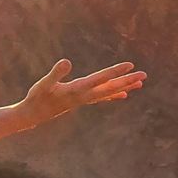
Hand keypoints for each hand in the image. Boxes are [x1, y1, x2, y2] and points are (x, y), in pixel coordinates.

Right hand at [16, 58, 145, 127]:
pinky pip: (102, 97)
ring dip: (124, 88)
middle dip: (127, 81)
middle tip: (144, 75)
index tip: (130, 65)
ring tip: (140, 84)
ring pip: (108, 92)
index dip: (115, 72)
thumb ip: (56, 73)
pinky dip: (113, 95)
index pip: (100, 79)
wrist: (33, 116)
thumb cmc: (37, 98)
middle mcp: (84, 96)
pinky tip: (123, 94)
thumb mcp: (44, 84)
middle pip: (110, 87)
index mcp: (77, 89)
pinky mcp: (81, 101)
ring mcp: (84, 99)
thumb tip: (66, 61)